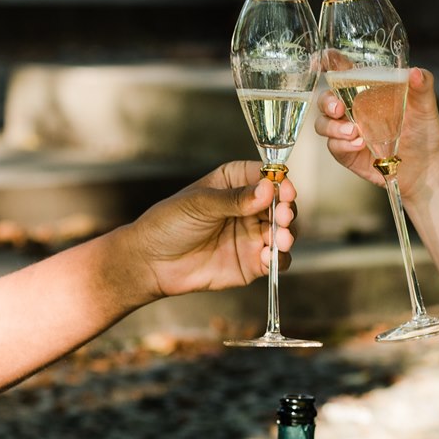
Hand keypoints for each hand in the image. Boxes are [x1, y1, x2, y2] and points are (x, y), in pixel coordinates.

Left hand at [124, 160, 295, 297]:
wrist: (151, 262)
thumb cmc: (168, 223)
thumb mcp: (199, 204)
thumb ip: (234, 199)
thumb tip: (267, 190)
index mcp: (235, 182)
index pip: (266, 176)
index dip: (279, 182)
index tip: (284, 190)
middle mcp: (248, 207)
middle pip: (280, 205)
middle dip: (287, 210)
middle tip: (283, 216)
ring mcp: (252, 235)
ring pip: (283, 232)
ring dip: (287, 235)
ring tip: (281, 239)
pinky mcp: (252, 262)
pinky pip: (275, 260)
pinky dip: (278, 259)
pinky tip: (268, 258)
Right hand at [313, 66, 438, 192]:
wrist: (424, 166)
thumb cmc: (423, 131)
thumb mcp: (425, 106)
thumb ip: (422, 86)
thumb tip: (416, 72)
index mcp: (368, 90)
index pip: (344, 73)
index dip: (330, 63)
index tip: (323, 59)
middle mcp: (353, 109)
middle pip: (326, 99)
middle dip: (326, 102)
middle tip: (338, 108)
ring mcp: (347, 131)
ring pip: (323, 123)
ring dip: (333, 126)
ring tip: (353, 132)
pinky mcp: (346, 152)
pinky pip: (333, 146)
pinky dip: (342, 144)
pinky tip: (358, 145)